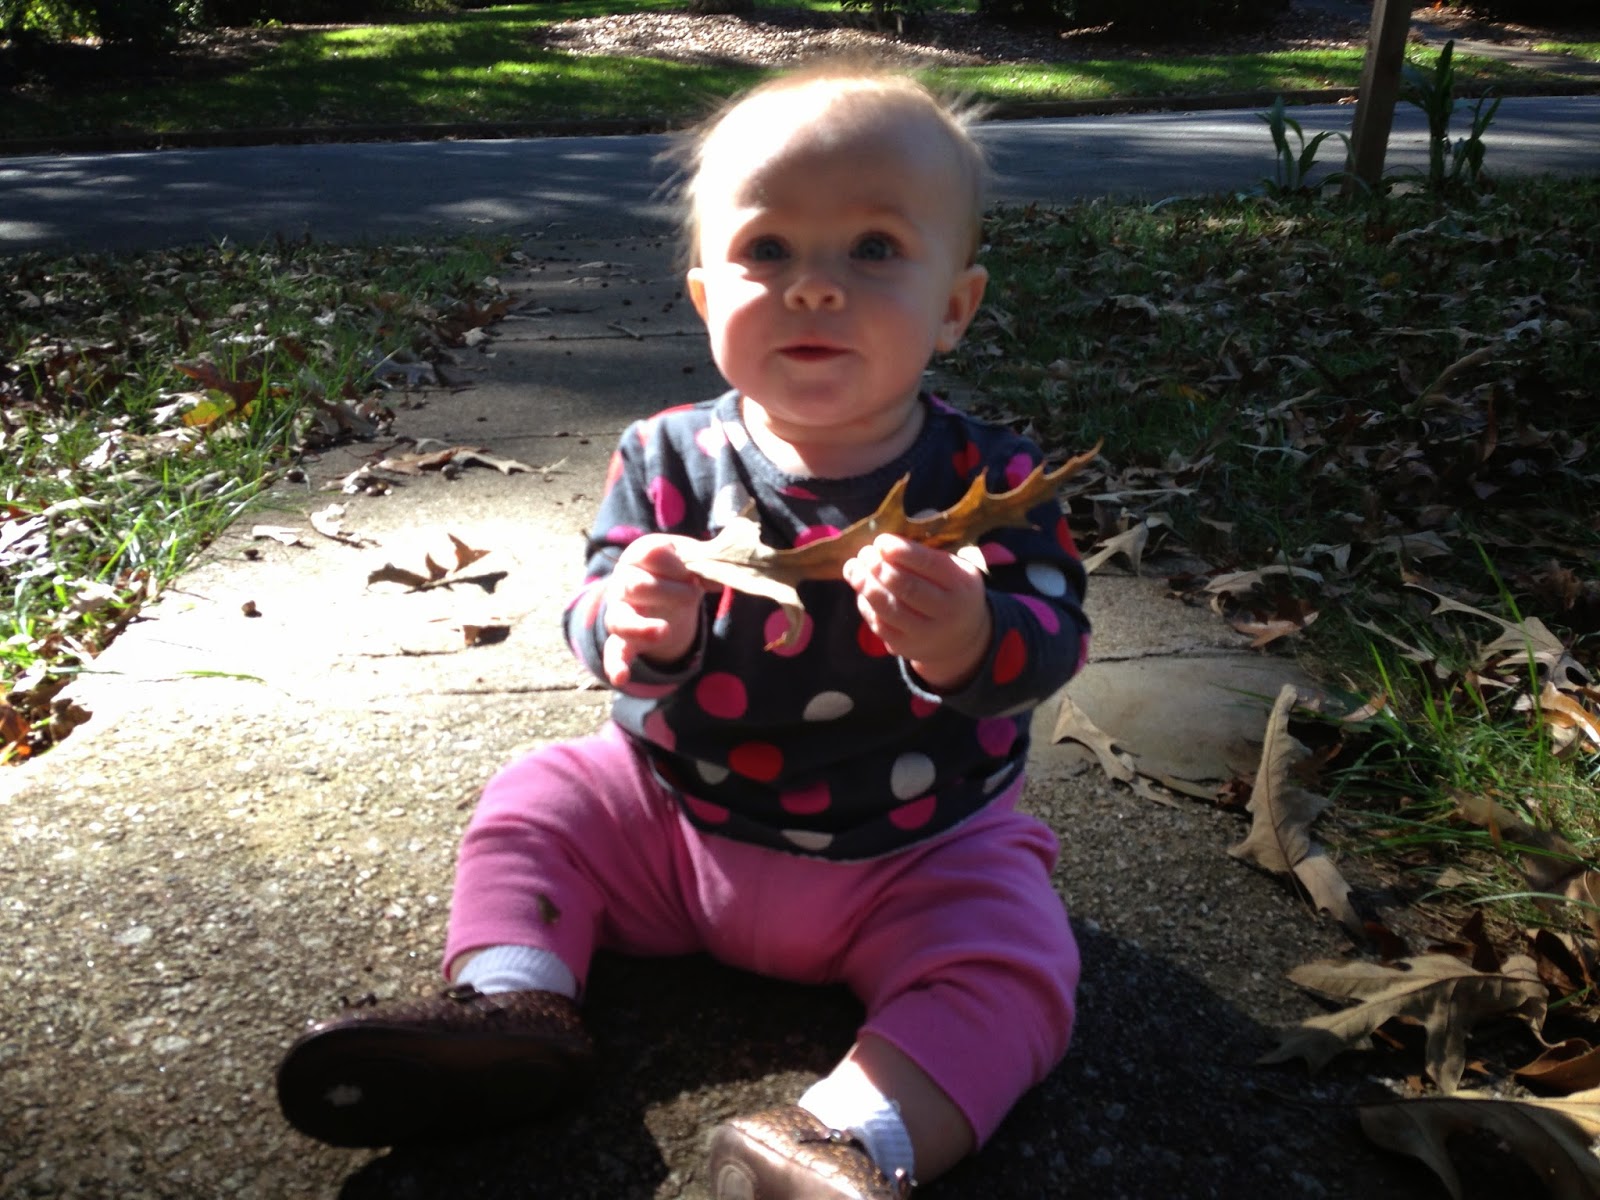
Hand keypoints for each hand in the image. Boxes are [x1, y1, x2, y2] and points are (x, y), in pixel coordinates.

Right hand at [602, 535, 709, 686]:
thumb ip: (706, 565)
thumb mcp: (690, 560)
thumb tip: (720, 580)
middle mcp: (622, 582)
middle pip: (636, 585)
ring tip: (664, 631)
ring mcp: (619, 611)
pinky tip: (621, 678)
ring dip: (642, 627)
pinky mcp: (621, 640)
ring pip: (620, 620)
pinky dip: (616, 665)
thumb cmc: (676, 570)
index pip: (651, 554)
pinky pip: (613, 653)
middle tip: (693, 594)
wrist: (658, 592)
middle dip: (670, 591)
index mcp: (639, 556)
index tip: (691, 571)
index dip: (676, 563)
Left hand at [842, 534, 991, 690]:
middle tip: (865, 553)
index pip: (928, 564)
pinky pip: (878, 623)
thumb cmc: (950, 590)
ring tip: (853, 568)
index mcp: (960, 583)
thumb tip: (882, 544)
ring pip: (887, 607)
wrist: (961, 637)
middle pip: (905, 586)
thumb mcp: (954, 569)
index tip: (880, 541)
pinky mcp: (905, 646)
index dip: (900, 551)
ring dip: (864, 584)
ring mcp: (925, 632)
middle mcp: (946, 610)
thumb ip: (926, 556)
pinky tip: (861, 588)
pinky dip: (865, 603)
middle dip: (878, 566)